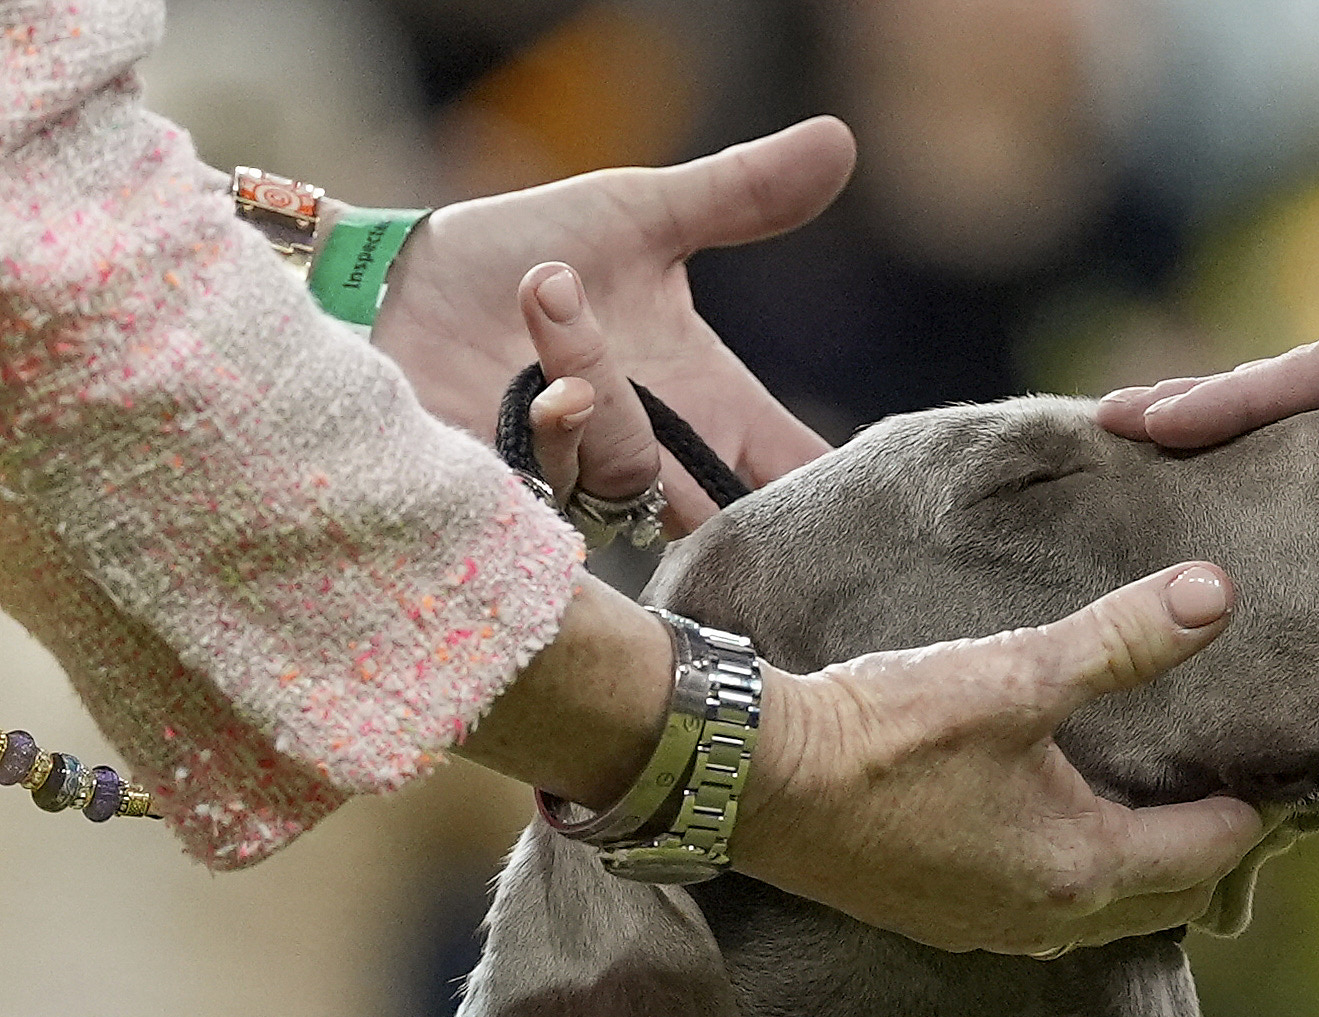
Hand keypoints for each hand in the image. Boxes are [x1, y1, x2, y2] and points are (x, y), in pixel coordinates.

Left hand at [369, 117, 856, 510]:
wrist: (390, 282)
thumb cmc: (517, 254)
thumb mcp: (639, 216)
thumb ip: (740, 197)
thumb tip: (840, 140)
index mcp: (708, 406)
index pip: (796, 473)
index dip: (834, 495)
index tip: (864, 492)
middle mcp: (658, 460)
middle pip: (735, 512)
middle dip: (728, 480)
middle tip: (696, 400)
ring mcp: (589, 488)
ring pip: (633, 476)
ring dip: (598, 389)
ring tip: (547, 292)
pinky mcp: (518, 504)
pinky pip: (555, 488)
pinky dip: (547, 423)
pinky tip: (525, 375)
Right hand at [731, 564, 1266, 955]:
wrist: (757, 779)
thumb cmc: (887, 731)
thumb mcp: (1014, 673)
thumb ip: (1122, 639)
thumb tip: (1217, 595)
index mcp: (1081, 867)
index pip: (1210, 850)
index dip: (1255, 809)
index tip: (1284, 771)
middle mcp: (1045, 917)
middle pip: (1170, 900)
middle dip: (1212, 852)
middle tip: (1238, 791)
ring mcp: (987, 927)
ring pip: (1107, 915)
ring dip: (1148, 873)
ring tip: (1165, 809)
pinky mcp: (940, 917)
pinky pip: (1046, 913)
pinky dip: (1083, 881)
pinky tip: (1067, 832)